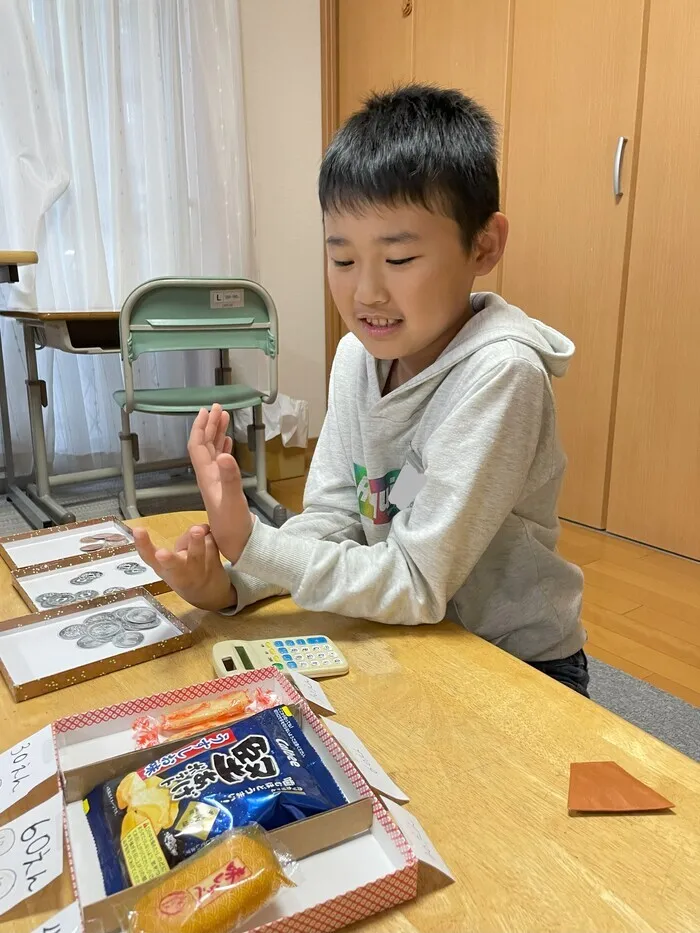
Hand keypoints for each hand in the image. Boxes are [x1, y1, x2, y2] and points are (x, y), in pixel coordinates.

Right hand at [133, 524, 237, 611]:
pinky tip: (210, 536)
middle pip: (173, 564)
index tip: (137, 530)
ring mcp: (198, 570)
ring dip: (197, 541)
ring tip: (198, 530)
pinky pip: (213, 542)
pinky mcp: (215, 565)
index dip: (142, 544)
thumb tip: (197, 528)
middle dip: (168, 559)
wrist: (209, 595)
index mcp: (163, 569)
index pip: (148, 557)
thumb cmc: (185, 573)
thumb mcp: (173, 563)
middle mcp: (179, 571)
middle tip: (162, 554)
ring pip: (197, 553)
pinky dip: (211, 535)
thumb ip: (182, 543)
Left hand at [188, 404, 252, 563]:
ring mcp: (216, 481)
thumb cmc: (233, 525)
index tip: (206, 411)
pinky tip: (227, 442)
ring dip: (217, 433)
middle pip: (204, 444)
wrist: (237, 544)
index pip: (198, 446)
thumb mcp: (233, 501)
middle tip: (217, 407)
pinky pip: (221, 461)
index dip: (200, 428)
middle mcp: (208, 476)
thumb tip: (225, 454)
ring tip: (224, 417)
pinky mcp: (225, 486)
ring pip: (213, 451)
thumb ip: (230, 477)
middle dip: (209, 424)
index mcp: (207, 476)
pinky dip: (224, 447)